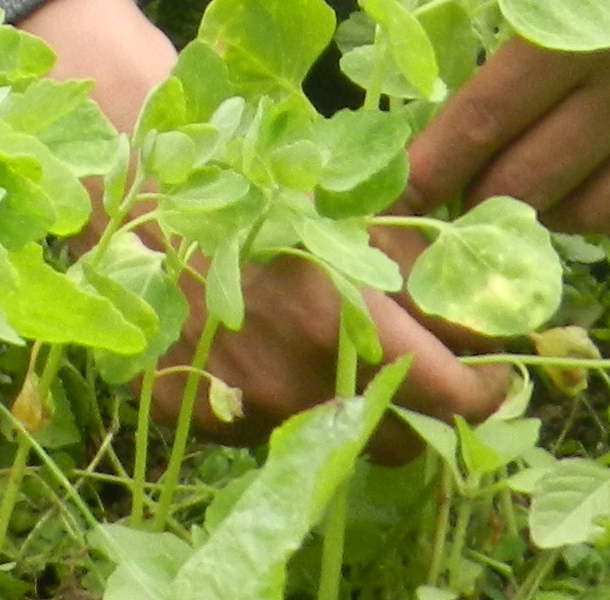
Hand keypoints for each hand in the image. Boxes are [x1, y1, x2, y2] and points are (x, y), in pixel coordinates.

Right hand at [16, 0, 511, 437]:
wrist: (117, 171)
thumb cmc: (236, 168)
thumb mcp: (334, 200)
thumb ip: (403, 257)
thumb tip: (469, 298)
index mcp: (341, 318)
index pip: (449, 396)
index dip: (483, 391)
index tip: (493, 378)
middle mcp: (294, 378)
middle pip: (397, 440)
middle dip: (417, 410)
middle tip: (417, 371)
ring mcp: (235, 405)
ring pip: (322, 435)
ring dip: (339, 403)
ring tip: (326, 350)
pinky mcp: (183, 411)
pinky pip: (250, 425)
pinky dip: (264, 397)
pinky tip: (251, 345)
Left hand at [400, 0, 609, 247]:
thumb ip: (517, 29)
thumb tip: (459, 115)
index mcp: (580, 23)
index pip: (487, 118)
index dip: (436, 165)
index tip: (402, 194)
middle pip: (535, 176)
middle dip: (484, 196)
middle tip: (464, 196)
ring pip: (599, 210)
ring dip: (552, 216)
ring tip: (533, 197)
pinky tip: (601, 205)